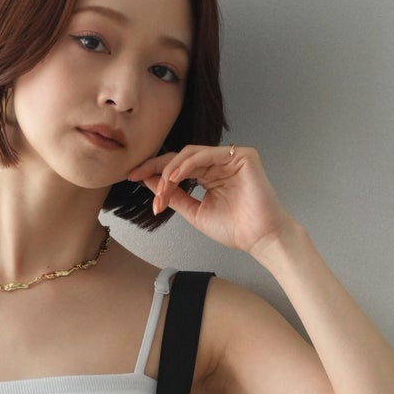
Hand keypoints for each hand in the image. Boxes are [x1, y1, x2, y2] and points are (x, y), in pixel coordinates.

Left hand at [125, 142, 295, 257]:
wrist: (260, 238)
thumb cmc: (235, 229)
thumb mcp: (195, 212)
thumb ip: (174, 196)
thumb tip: (149, 181)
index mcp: (209, 175)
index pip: (178, 167)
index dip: (154, 170)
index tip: (132, 177)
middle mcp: (219, 163)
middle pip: (180, 157)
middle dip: (156, 167)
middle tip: (136, 175)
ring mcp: (230, 157)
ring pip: (190, 154)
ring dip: (170, 170)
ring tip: (161, 188)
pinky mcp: (241, 155)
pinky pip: (206, 154)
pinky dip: (187, 165)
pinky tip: (174, 178)